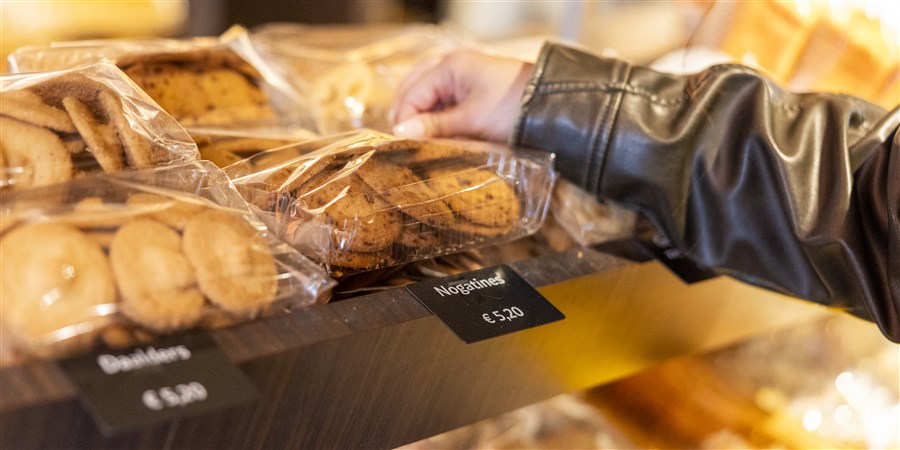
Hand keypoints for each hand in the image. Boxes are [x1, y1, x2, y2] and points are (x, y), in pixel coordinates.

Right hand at [390, 49, 532, 141]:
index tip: (398, 146)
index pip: (411, 94)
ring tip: (417, 140)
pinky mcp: (473, 88)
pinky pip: (443, 99)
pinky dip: (435, 114)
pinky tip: (434, 132)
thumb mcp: (471, 120)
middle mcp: (452, 64)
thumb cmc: (513, 109)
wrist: (552, 109)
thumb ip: (434, 127)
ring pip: (427, 94)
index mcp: (449, 66)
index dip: (403, 120)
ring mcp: (463, 74)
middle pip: (414, 88)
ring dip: (420, 115)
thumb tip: (400, 132)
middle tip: (404, 143)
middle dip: (407, 115)